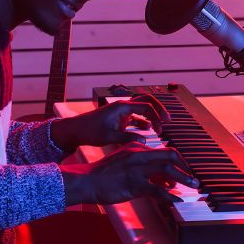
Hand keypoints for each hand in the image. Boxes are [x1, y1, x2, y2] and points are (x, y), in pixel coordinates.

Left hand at [50, 94, 169, 150]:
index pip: (146, 106)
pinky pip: (135, 117)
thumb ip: (127, 138)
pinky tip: (149, 130)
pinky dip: (144, 122)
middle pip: (146, 102)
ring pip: (142, 109)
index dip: (158, 114)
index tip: (165, 125)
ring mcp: (121, 112)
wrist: (75, 131)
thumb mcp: (109, 137)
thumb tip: (145, 141)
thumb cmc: (89, 132)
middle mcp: (123, 106)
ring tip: (159, 129)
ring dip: (151, 117)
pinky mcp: (119, 118)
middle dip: (158, 110)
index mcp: (122, 107)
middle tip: (167, 121)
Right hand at [62, 142, 197, 205]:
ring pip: (167, 171)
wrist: (86, 180)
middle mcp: (139, 155)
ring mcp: (137, 169)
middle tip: (194, 179)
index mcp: (137, 148)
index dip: (179, 161)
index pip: (164, 151)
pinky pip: (157, 190)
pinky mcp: (134, 184)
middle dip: (185, 168)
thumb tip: (165, 180)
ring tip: (193, 187)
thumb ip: (144, 168)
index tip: (186, 170)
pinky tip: (176, 201)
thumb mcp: (125, 163)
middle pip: (170, 157)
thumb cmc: (104, 174)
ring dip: (183, 179)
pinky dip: (169, 196)